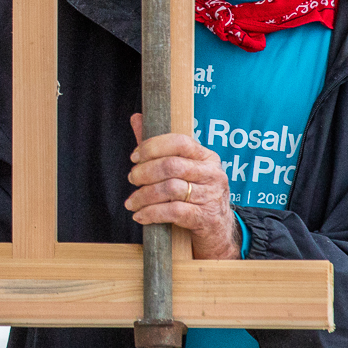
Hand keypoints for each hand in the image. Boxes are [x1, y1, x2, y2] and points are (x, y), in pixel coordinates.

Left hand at [125, 114, 239, 259]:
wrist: (216, 230)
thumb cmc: (193, 195)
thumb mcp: (180, 170)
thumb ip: (157, 146)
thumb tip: (137, 118)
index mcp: (206, 157)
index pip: (179, 142)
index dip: (152, 147)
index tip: (134, 157)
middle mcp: (213, 174)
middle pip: (171, 166)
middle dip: (144, 172)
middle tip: (132, 179)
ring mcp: (212, 196)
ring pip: (170, 189)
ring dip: (144, 196)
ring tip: (131, 202)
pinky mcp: (206, 217)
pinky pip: (174, 211)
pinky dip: (151, 214)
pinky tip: (140, 216)